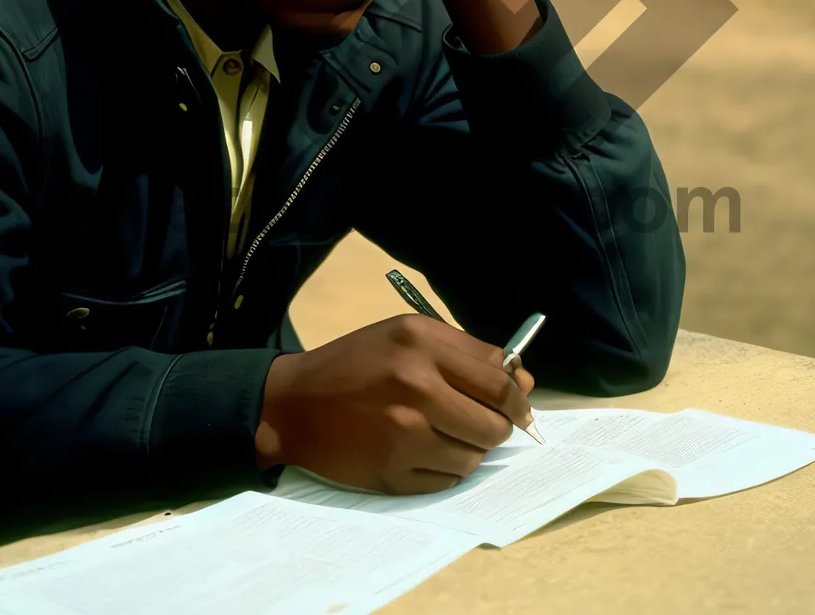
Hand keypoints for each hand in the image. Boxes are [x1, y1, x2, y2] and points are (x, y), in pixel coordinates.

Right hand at [255, 314, 535, 494]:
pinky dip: (447, 469)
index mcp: (421, 343)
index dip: (517, 394)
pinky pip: (449, 480)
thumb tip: (521, 381)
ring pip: (475, 456)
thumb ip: (464, 352)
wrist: (293, 404)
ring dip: (471, 448)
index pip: (498, 377)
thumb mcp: (405, 334)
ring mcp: (405, 435)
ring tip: (447, 433)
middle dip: (499, 425)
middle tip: (486, 422)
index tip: (520, 401)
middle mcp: (416, 386)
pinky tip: (425, 450)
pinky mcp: (393, 473)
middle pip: (494, 422)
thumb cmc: (356, 362)